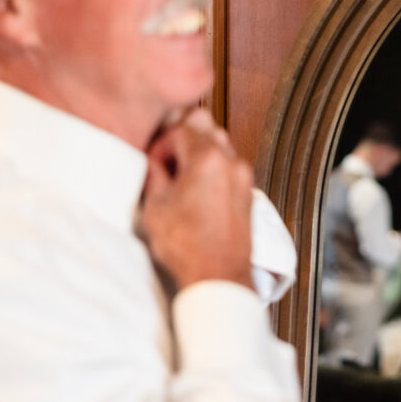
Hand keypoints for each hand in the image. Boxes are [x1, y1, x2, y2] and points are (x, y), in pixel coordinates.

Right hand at [141, 109, 254, 290]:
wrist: (219, 275)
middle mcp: (230, 162)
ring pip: (220, 143)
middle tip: (166, 159)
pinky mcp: (247, 192)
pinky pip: (229, 164)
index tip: (153, 162)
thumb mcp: (156, 206)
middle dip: (182, 136)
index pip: (179, 129)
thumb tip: (153, 162)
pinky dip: (213, 166)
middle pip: (205, 126)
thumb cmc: (189, 246)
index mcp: (207, 159)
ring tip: (180, 175)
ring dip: (198, 150)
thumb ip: (154, 173)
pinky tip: (197, 188)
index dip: (160, 144)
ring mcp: (242, 176)